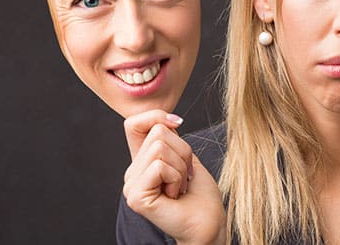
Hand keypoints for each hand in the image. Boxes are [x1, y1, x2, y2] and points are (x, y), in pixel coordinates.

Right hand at [123, 112, 225, 244]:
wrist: (208, 223)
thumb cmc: (200, 194)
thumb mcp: (185, 156)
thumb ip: (169, 137)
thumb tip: (166, 119)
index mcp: (141, 162)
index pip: (134, 123)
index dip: (156, 116)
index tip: (178, 124)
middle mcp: (132, 173)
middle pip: (157, 133)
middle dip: (182, 151)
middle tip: (184, 177)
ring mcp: (131, 185)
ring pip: (160, 148)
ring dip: (181, 167)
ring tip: (180, 187)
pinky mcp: (136, 196)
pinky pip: (160, 167)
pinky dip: (176, 178)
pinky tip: (175, 195)